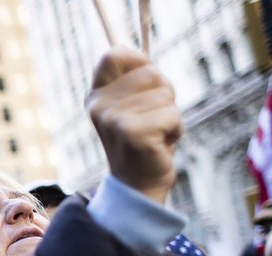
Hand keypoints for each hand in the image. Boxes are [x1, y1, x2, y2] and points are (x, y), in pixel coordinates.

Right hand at [86, 46, 181, 203]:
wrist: (138, 186)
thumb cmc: (143, 141)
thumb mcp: (133, 106)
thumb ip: (136, 80)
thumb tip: (146, 58)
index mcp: (96, 95)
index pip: (115, 53)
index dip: (139, 60)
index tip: (146, 84)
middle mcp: (99, 105)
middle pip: (151, 72)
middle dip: (163, 94)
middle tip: (152, 120)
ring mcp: (113, 118)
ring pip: (165, 94)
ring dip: (171, 115)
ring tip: (156, 134)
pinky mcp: (132, 132)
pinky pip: (172, 114)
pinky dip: (176, 129)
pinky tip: (161, 144)